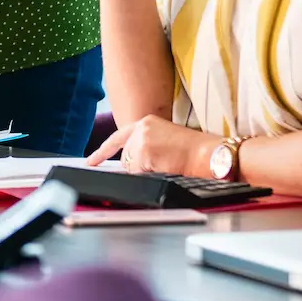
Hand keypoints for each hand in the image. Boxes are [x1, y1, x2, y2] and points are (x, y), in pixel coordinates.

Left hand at [86, 114, 217, 176]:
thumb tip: (130, 165)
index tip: (91, 161)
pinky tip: (167, 168)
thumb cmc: (195, 152)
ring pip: (131, 169)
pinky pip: (138, 175)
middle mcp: (141, 128)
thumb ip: (146, 148)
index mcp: (147, 123)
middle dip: (139, 169)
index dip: (103, 152)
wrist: (210, 153)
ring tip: (168, 165)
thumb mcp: (166, 142)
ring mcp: (141, 139)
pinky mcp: (144, 152)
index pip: (118, 138)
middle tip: (163, 166)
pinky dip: (150, 177)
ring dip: (146, 173)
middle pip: (125, 159)